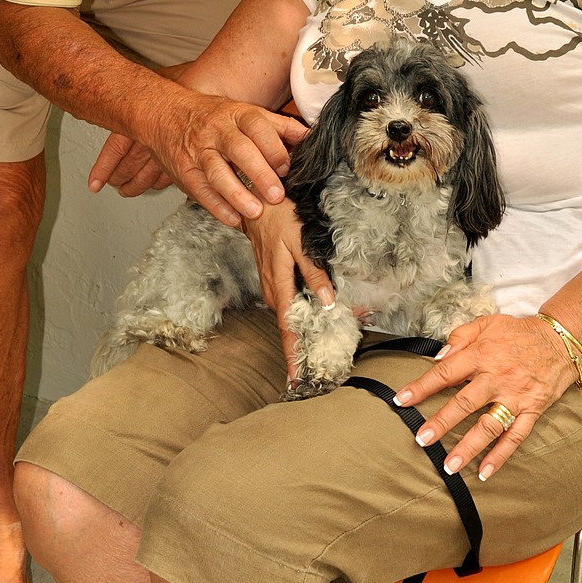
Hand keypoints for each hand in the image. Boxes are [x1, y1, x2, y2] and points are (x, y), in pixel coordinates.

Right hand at [90, 86, 307, 226]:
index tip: (287, 168)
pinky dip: (216, 206)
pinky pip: (200, 189)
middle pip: (239, 150)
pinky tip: (233, 220)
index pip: (258, 127)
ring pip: (217, 172)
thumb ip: (278, 125)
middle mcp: (218, 131)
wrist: (164, 114)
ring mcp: (198, 151)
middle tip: (277, 195)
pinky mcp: (184, 170)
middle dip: (259, 172)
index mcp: (237, 114)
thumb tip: (311, 137)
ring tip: (255, 213)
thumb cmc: (214, 117)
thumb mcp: (245, 112)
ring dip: (236, 194)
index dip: (273, 147)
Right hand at [242, 198, 334, 379]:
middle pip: (289, 326)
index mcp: (279, 286)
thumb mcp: (301, 242)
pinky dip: (300, 311)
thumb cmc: (278, 218)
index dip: (292, 356)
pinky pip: (287, 302)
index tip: (296, 381)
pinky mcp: (273, 279)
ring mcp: (270, 285)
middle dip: (303, 346)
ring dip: (302, 329)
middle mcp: (272, 291)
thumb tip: (327, 300)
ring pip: (289, 314)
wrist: (255, 202)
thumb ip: (314, 271)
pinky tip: (313, 313)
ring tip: (317, 347)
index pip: (287, 329)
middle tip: (318, 368)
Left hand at [393, 314, 581, 480]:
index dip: (422, 386)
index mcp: (482, 354)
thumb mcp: (486, 323)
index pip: (446, 372)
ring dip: (468, 447)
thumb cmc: (518, 333)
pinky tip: (485, 472)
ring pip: (489, 425)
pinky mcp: (532, 410)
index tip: (402, 399)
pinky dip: (500, 456)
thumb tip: (438, 356)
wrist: (561, 340)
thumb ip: (460, 337)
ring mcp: (516, 396)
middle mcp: (497, 377)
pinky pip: (515, 436)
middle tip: (422, 439)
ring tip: (448, 466)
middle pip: (465, 402)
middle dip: (441, 422)